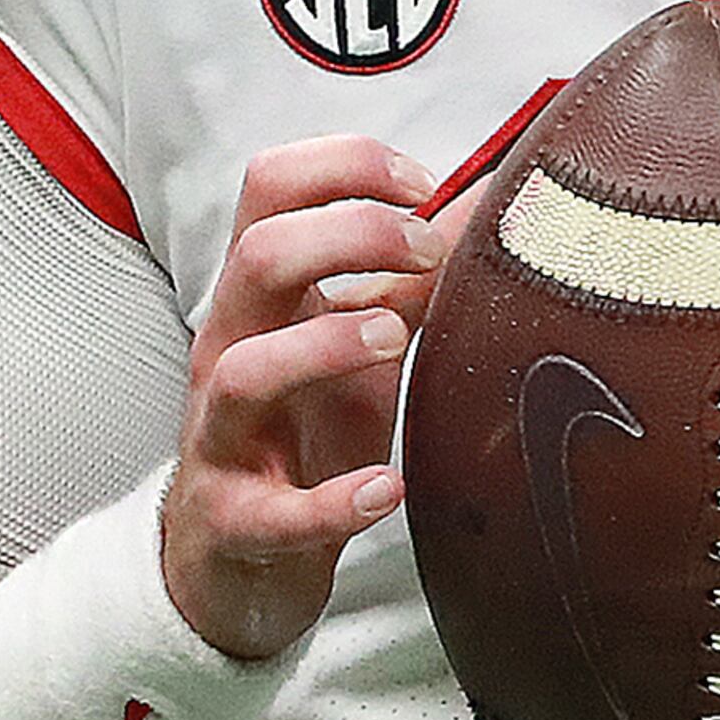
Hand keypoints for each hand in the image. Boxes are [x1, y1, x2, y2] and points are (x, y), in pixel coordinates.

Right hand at [161, 136, 448, 660]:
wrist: (241, 554)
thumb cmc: (309, 427)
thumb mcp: (367, 338)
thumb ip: (418, 274)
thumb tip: (496, 198)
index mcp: (264, 294)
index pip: (270, 187)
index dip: (344, 165)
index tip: (422, 184)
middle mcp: (231, 348)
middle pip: (258, 256)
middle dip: (349, 234)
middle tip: (428, 252)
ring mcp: (223, 434)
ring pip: (243, 369)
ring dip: (324, 345)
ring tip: (394, 336)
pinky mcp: (234, 519)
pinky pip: (270, 511)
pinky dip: (332, 501)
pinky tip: (388, 489)